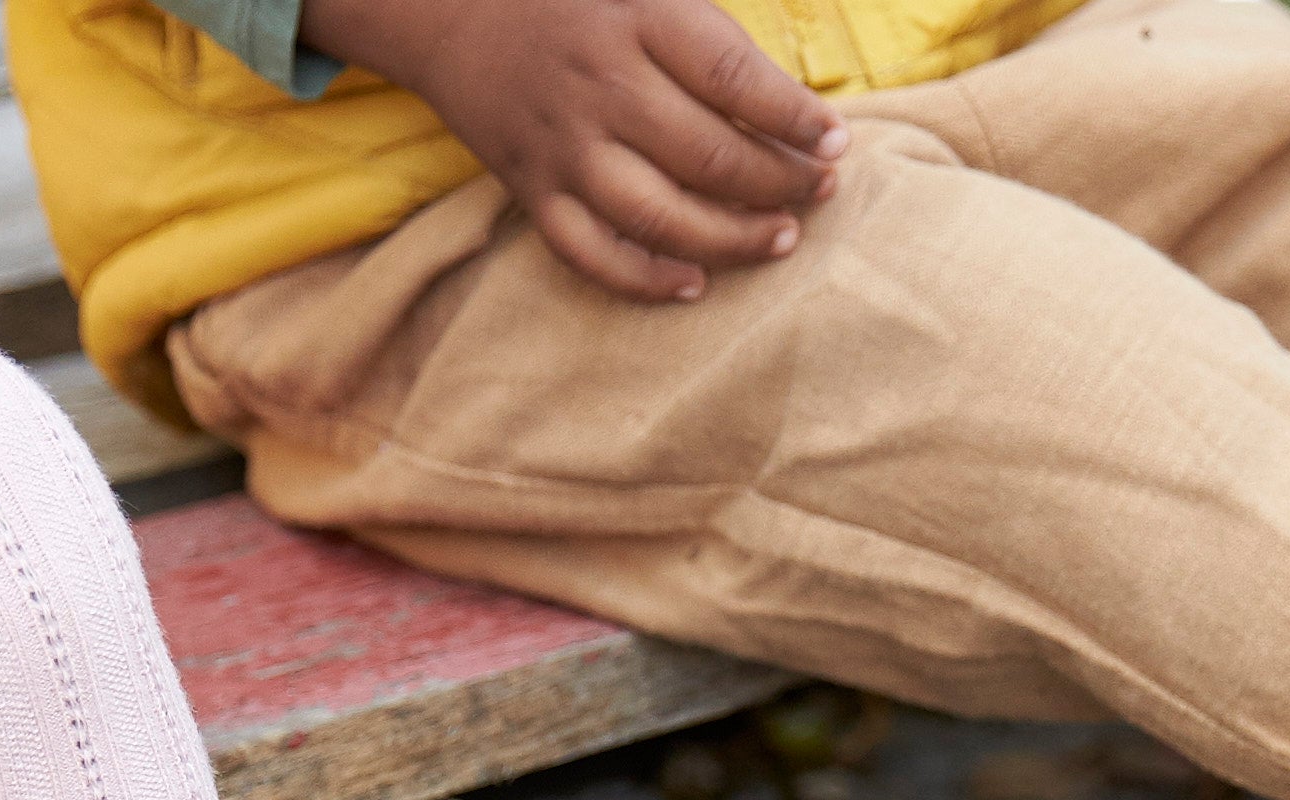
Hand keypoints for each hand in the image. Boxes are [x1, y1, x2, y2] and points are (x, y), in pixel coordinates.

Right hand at [302, 0, 843, 302]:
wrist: (453, 14)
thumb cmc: (576, 3)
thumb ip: (711, 42)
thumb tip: (795, 110)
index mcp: (636, 21)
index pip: (732, 77)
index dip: (794, 116)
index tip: (836, 140)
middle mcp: (601, 88)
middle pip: (710, 155)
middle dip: (780, 182)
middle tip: (822, 190)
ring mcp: (565, 147)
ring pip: (662, 217)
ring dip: (733, 237)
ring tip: (783, 237)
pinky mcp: (535, 192)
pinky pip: (593, 254)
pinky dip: (647, 280)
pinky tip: (697, 281)